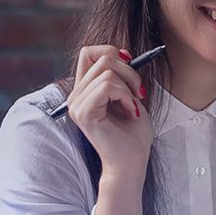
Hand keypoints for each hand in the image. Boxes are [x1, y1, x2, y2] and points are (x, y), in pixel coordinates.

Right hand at [66, 45, 153, 177]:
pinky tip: (131, 111)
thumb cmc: (133, 135)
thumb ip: (121, 76)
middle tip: (139, 92)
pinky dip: (125, 95)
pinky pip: (106, 86)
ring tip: (134, 106)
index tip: (131, 66)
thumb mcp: (129, 97)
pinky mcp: (84, 113)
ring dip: (129, 85)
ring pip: (106, 71)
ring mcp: (77, 105)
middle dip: (129, 70)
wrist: (132, 162)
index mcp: (85, 90)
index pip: (88, 53)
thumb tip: (123, 53)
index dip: (112, 52)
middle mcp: (76, 96)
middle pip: (101, 57)